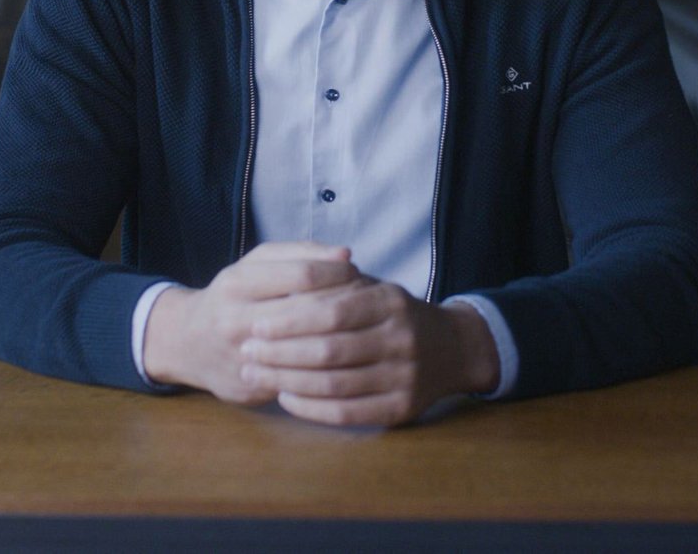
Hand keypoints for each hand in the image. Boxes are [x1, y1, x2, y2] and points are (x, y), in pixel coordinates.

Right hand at [141, 241, 360, 403]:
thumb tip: (346, 256)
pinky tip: (345, 358)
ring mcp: (241, 360)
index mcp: (237, 284)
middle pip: (307, 314)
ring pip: (306, 352)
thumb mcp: (255, 264)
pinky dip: (327, 368)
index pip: (302, 276)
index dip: (337, 274)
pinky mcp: (251, 390)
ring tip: (361, 328)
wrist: (187, 344)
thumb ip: (299, 254)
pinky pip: (300, 380)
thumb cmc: (232, 296)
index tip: (357, 274)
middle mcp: (235, 322)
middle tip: (367, 303)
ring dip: (341, 339)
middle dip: (344, 307)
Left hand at [237, 281, 500, 427]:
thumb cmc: (394, 314)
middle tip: (246, 352)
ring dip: (287, 381)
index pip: (331, 312)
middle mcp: (400, 339)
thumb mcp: (371, 288)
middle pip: (328, 351)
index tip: (255, 325)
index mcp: (390, 302)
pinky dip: (310, 408)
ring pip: (334, 384)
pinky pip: (347, 413)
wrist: (452, 348)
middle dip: (280, 353)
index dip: (289, 321)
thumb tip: (280, 287)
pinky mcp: (402, 409)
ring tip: (255, 374)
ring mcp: (404, 377)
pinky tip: (285, 398)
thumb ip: (332, 285)